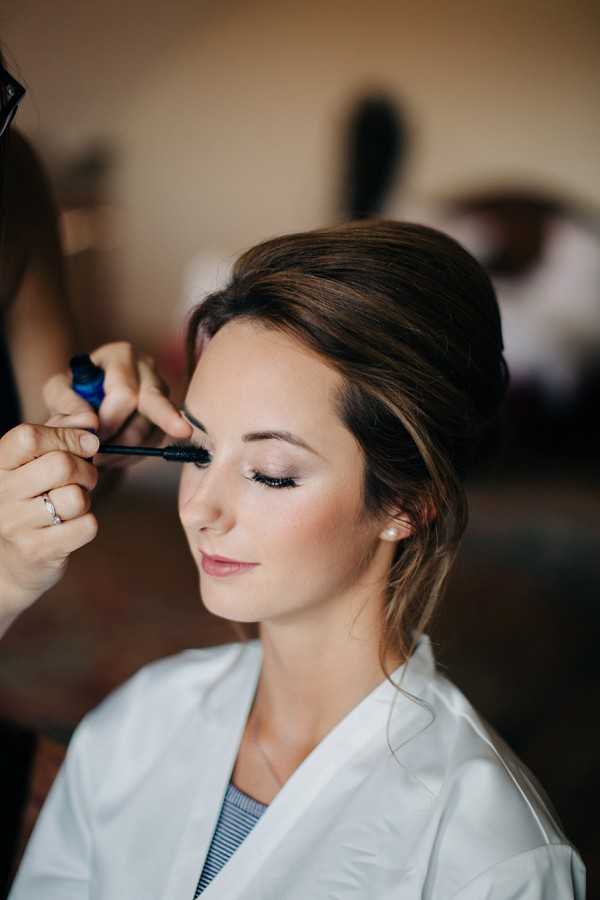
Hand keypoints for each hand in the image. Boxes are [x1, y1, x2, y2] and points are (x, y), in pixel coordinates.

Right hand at [0, 424, 99, 635]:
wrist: (10, 562)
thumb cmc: (31, 499)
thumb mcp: (39, 458)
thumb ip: (62, 430)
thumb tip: (90, 419)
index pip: (29, 436)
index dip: (68, 436)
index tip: (88, 445)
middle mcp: (0, 492)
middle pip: (61, 465)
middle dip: (86, 470)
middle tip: (85, 479)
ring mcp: (15, 524)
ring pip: (76, 497)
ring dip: (86, 499)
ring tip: (73, 505)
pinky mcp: (36, 551)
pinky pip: (86, 526)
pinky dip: (88, 524)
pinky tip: (71, 527)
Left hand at [43, 342, 191, 463]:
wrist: (86, 402)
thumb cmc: (73, 392)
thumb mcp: (57, 391)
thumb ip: (66, 404)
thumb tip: (89, 424)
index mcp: (121, 356)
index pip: (125, 392)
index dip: (109, 420)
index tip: (93, 434)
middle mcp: (147, 369)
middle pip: (155, 404)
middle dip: (134, 435)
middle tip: (139, 446)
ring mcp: (162, 392)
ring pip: (152, 429)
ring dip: (125, 450)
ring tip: (101, 457)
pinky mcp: (167, 416)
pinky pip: (155, 441)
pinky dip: (134, 455)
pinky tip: (116, 456)